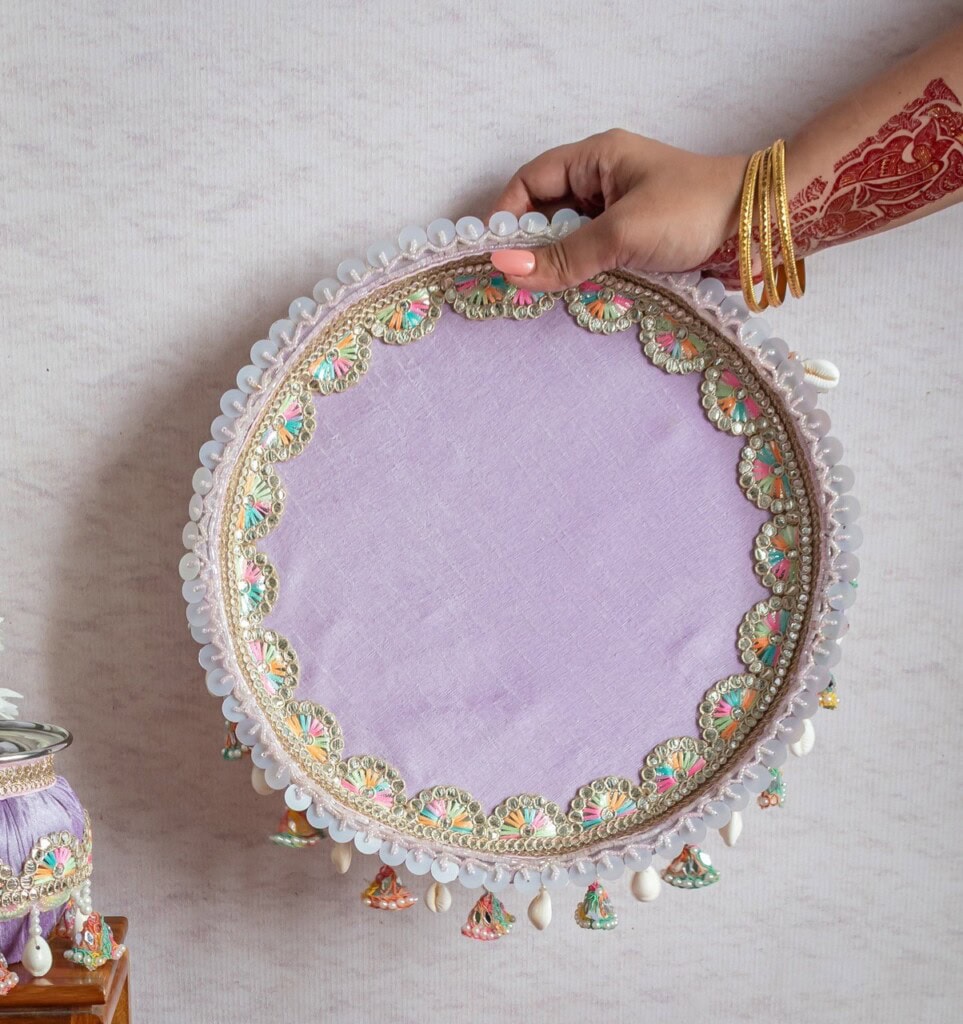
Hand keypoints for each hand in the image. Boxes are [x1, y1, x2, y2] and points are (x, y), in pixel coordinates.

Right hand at [489, 129, 745, 290]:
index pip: (530, 181)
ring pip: (570, 241)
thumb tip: (505, 270)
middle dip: (530, 246)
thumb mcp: (622, 233)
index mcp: (597, 158)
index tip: (494, 254)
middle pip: (546, 213)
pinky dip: (583, 277)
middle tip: (516, 282)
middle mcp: (604, 182)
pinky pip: (595, 259)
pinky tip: (576, 297)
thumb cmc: (694, 212)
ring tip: (544, 293)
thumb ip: (564, 256)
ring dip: (558, 266)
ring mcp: (621, 214)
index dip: (506, 215)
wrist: (760, 230)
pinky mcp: (637, 244)